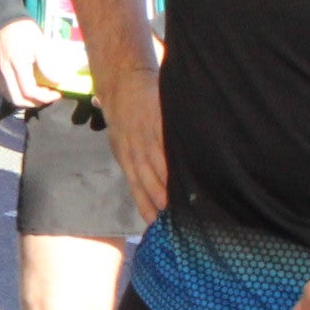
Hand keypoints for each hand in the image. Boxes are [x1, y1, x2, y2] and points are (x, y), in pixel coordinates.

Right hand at [0, 18, 63, 110]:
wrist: (4, 20)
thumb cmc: (24, 30)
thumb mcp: (40, 44)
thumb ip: (48, 65)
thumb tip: (58, 81)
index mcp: (17, 65)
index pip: (29, 91)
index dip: (45, 96)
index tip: (58, 92)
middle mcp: (5, 72)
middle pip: (18, 100)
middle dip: (36, 102)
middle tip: (49, 96)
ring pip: (11, 97)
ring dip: (26, 101)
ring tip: (40, 94)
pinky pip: (5, 90)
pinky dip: (18, 95)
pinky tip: (28, 89)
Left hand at [98, 59, 166, 223]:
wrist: (121, 84)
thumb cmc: (125, 120)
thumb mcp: (122, 145)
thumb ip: (136, 166)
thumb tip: (154, 195)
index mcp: (126, 160)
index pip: (137, 189)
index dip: (146, 208)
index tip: (158, 226)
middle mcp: (134, 151)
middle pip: (148, 180)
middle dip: (160, 200)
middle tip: (175, 218)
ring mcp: (145, 135)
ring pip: (158, 163)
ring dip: (169, 181)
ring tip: (182, 197)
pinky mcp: (156, 118)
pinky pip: (167, 138)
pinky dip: (176, 152)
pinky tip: (188, 163)